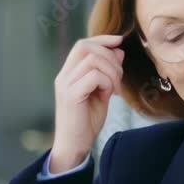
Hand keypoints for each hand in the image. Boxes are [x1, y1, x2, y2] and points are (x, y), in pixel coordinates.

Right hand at [49, 35, 125, 172]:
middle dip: (110, 57)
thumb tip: (118, 50)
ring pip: (93, 60)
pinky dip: (107, 83)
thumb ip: (108, 72)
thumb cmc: (87, 121)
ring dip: (111, 72)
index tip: (119, 40)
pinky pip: (94, 76)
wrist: (74, 145)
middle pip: (86, 47)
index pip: (82, 44)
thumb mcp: (102, 92)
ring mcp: (65, 84)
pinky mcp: (71, 95)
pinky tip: (108, 96)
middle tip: (118, 77)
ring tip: (113, 89)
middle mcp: (64, 75)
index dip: (102, 39)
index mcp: (69, 73)